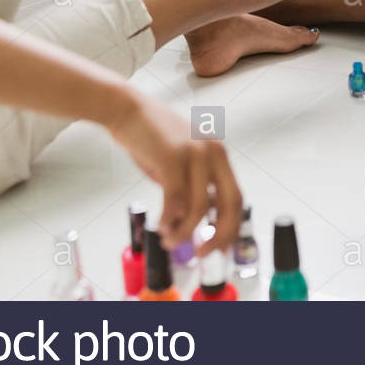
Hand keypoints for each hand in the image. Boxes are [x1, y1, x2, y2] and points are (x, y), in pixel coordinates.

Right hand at [112, 92, 242, 255]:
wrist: (127, 110)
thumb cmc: (151, 140)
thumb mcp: (180, 164)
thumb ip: (193, 187)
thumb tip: (201, 219)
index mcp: (219, 155)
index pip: (237, 198)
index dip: (231, 226)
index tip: (219, 247)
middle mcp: (214, 153)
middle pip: (231, 203)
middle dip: (220, 235)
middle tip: (203, 253)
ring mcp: (195, 153)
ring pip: (200, 206)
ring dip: (185, 231)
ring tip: (170, 241)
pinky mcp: (173, 156)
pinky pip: (175, 199)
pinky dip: (169, 219)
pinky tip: (161, 226)